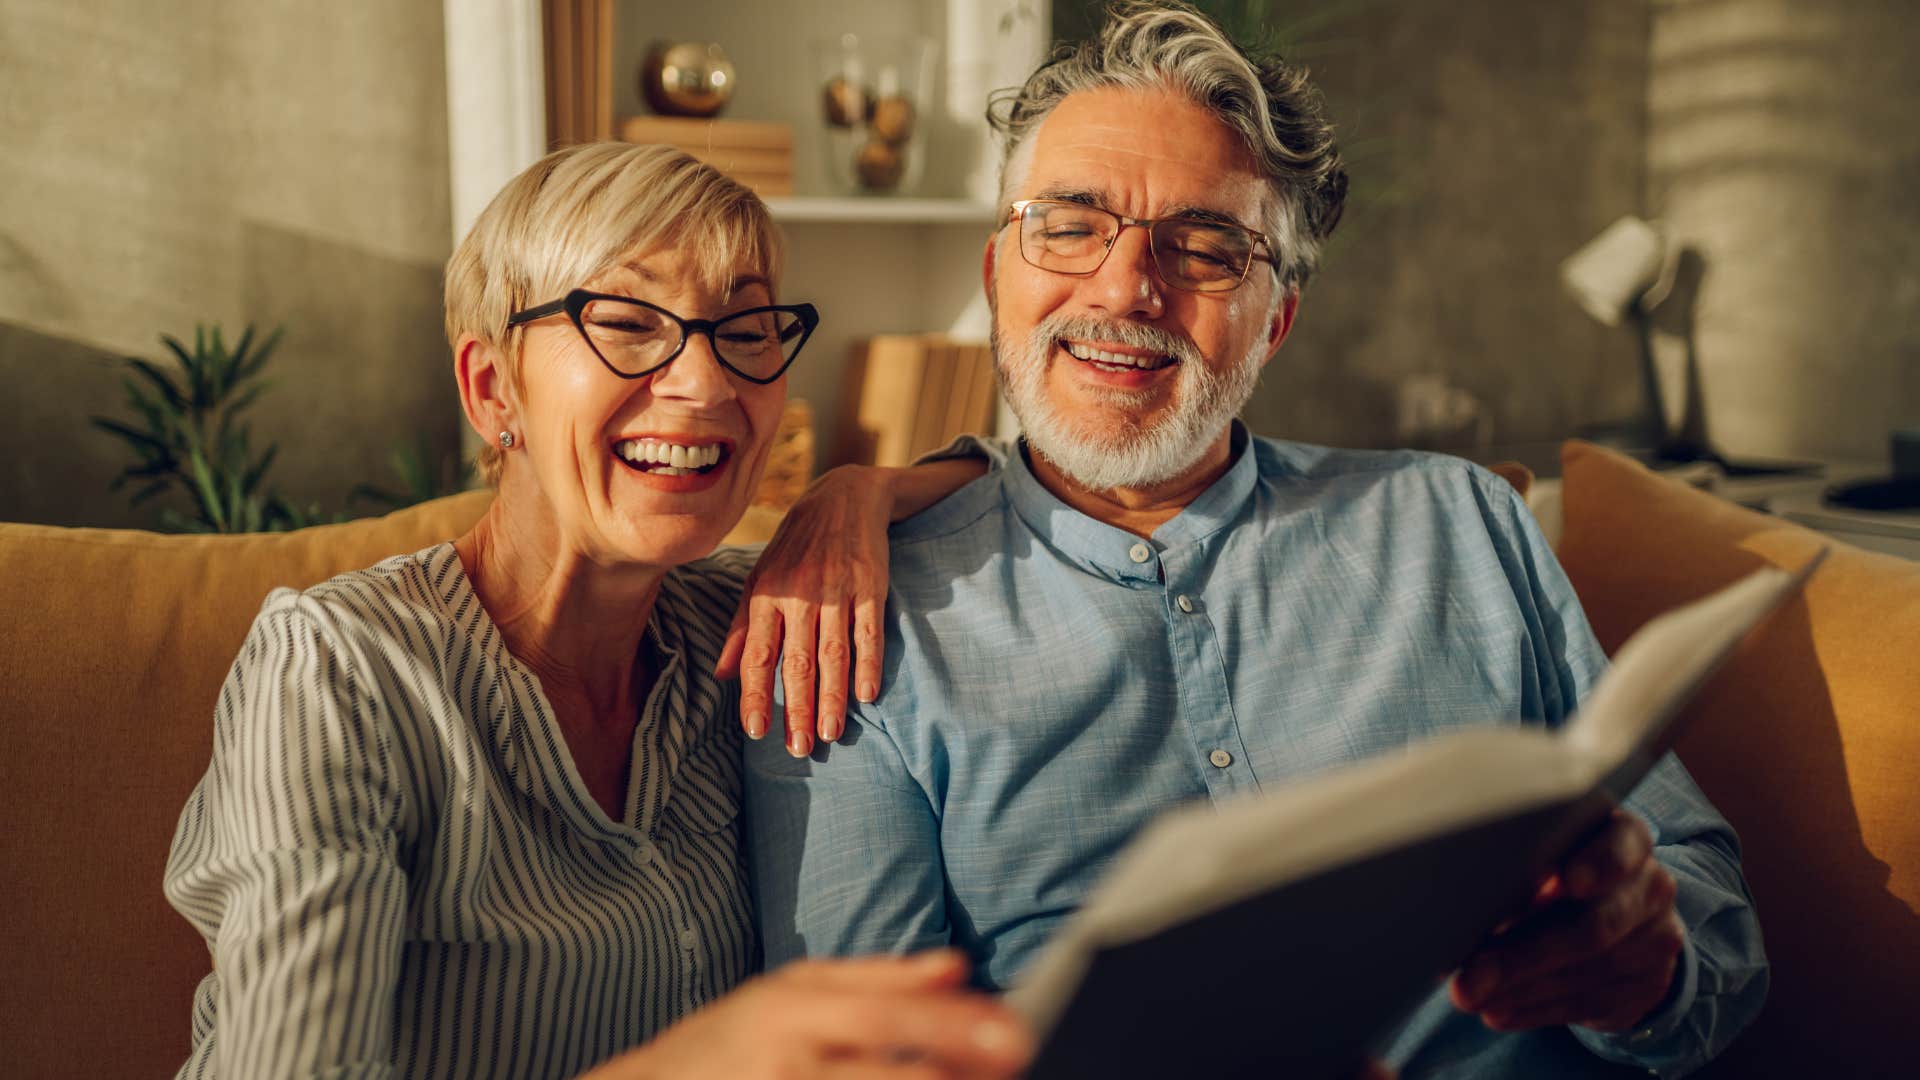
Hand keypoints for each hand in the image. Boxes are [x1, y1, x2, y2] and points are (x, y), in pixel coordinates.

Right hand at [580, 950, 1031, 1079]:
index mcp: (790, 1011)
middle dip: (948, 1077)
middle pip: (877, 1076)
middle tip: (1014, 1066)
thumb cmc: (729, 1040)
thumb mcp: (793, 990)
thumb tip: (958, 968)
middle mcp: (783, 1063)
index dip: (952, 1027)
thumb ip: (878, 979)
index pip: (881, 1016)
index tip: (1015, 1035)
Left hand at [716, 457, 981, 755]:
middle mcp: (800, 595)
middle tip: (800, 749)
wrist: (843, 497)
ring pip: (834, 653)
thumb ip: (743, 629)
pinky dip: (869, 664)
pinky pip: (869, 632)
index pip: (759, 655)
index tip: (756, 732)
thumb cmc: (795, 547)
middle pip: (798, 661)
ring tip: (832, 733)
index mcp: (767, 596)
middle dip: (798, 709)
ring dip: (833, 697)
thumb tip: (722, 675)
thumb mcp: (760, 580)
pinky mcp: (870, 586)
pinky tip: (867, 695)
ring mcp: (837, 591)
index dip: (757, 695)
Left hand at [1450, 809, 1684, 1033]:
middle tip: (1468, 977)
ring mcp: (1656, 941)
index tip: (1571, 881)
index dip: (1601, 862)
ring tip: (1470, 996)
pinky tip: (1497, 1010)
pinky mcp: (1647, 986)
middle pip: (1593, 925)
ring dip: (1519, 988)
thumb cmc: (1558, 874)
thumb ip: (1523, 867)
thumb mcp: (1547, 856)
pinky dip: (1534, 1009)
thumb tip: (1468, 903)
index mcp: (1626, 839)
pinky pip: (1588, 1003)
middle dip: (1523, 955)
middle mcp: (1651, 888)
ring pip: (1586, 971)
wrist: (1621, 923)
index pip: (1624, 843)